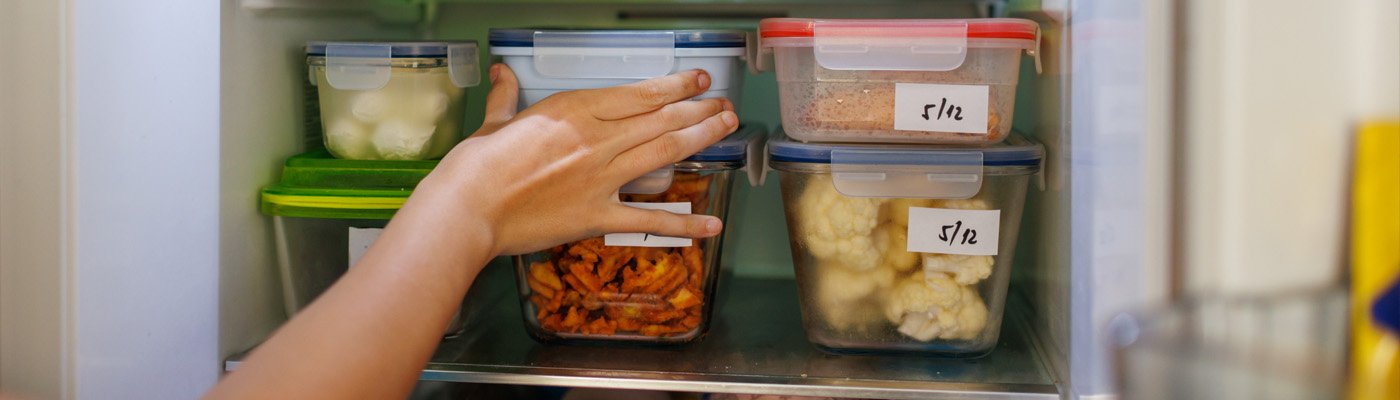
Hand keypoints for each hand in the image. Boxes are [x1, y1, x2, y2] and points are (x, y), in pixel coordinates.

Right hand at [417, 64, 737, 255]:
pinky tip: (710, 224)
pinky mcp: (597, 216)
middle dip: (698, 110)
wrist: (468, 207)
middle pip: (659, 119)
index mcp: (573, 111)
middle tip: (724, 107)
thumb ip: (507, 98)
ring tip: (727, 130)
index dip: (675, 87)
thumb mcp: (495, 122)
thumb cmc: (476, 165)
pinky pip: (648, 220)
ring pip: (662, 152)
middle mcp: (595, 139)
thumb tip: (502, 74)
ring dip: (700, 139)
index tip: (698, 82)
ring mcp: (600, 178)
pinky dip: (683, 224)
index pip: (638, 94)